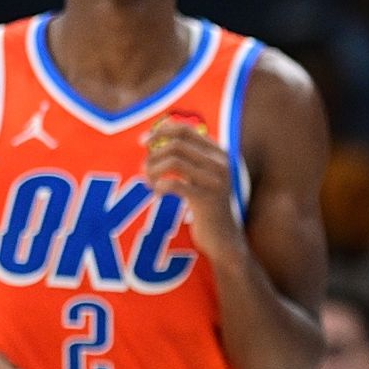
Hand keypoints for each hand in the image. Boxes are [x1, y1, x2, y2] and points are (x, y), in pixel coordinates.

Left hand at [144, 117, 240, 257]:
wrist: (224, 239)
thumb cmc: (207, 206)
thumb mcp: (203, 176)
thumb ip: (188, 157)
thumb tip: (153, 139)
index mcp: (220, 153)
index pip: (186, 130)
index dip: (161, 131)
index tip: (144, 142)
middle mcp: (221, 163)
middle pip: (177, 143)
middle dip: (154, 154)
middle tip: (144, 169)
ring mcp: (215, 181)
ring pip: (173, 161)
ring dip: (153, 170)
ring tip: (149, 183)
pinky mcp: (206, 199)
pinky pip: (173, 183)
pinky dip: (159, 186)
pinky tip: (159, 194)